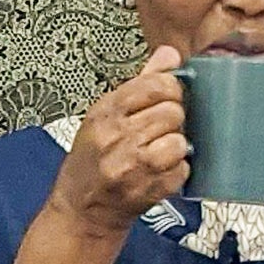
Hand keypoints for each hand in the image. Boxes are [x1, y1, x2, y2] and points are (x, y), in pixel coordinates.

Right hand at [46, 44, 188, 237]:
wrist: (81, 209)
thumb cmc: (92, 161)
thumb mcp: (104, 115)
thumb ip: (141, 83)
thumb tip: (169, 54)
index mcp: (105, 112)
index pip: (156, 85)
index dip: (170, 90)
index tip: (166, 99)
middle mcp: (116, 137)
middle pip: (173, 112)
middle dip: (172, 121)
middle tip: (159, 131)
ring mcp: (132, 165)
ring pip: (180, 141)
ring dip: (175, 147)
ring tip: (158, 152)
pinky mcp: (149, 190)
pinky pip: (182, 169)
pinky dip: (176, 172)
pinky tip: (158, 172)